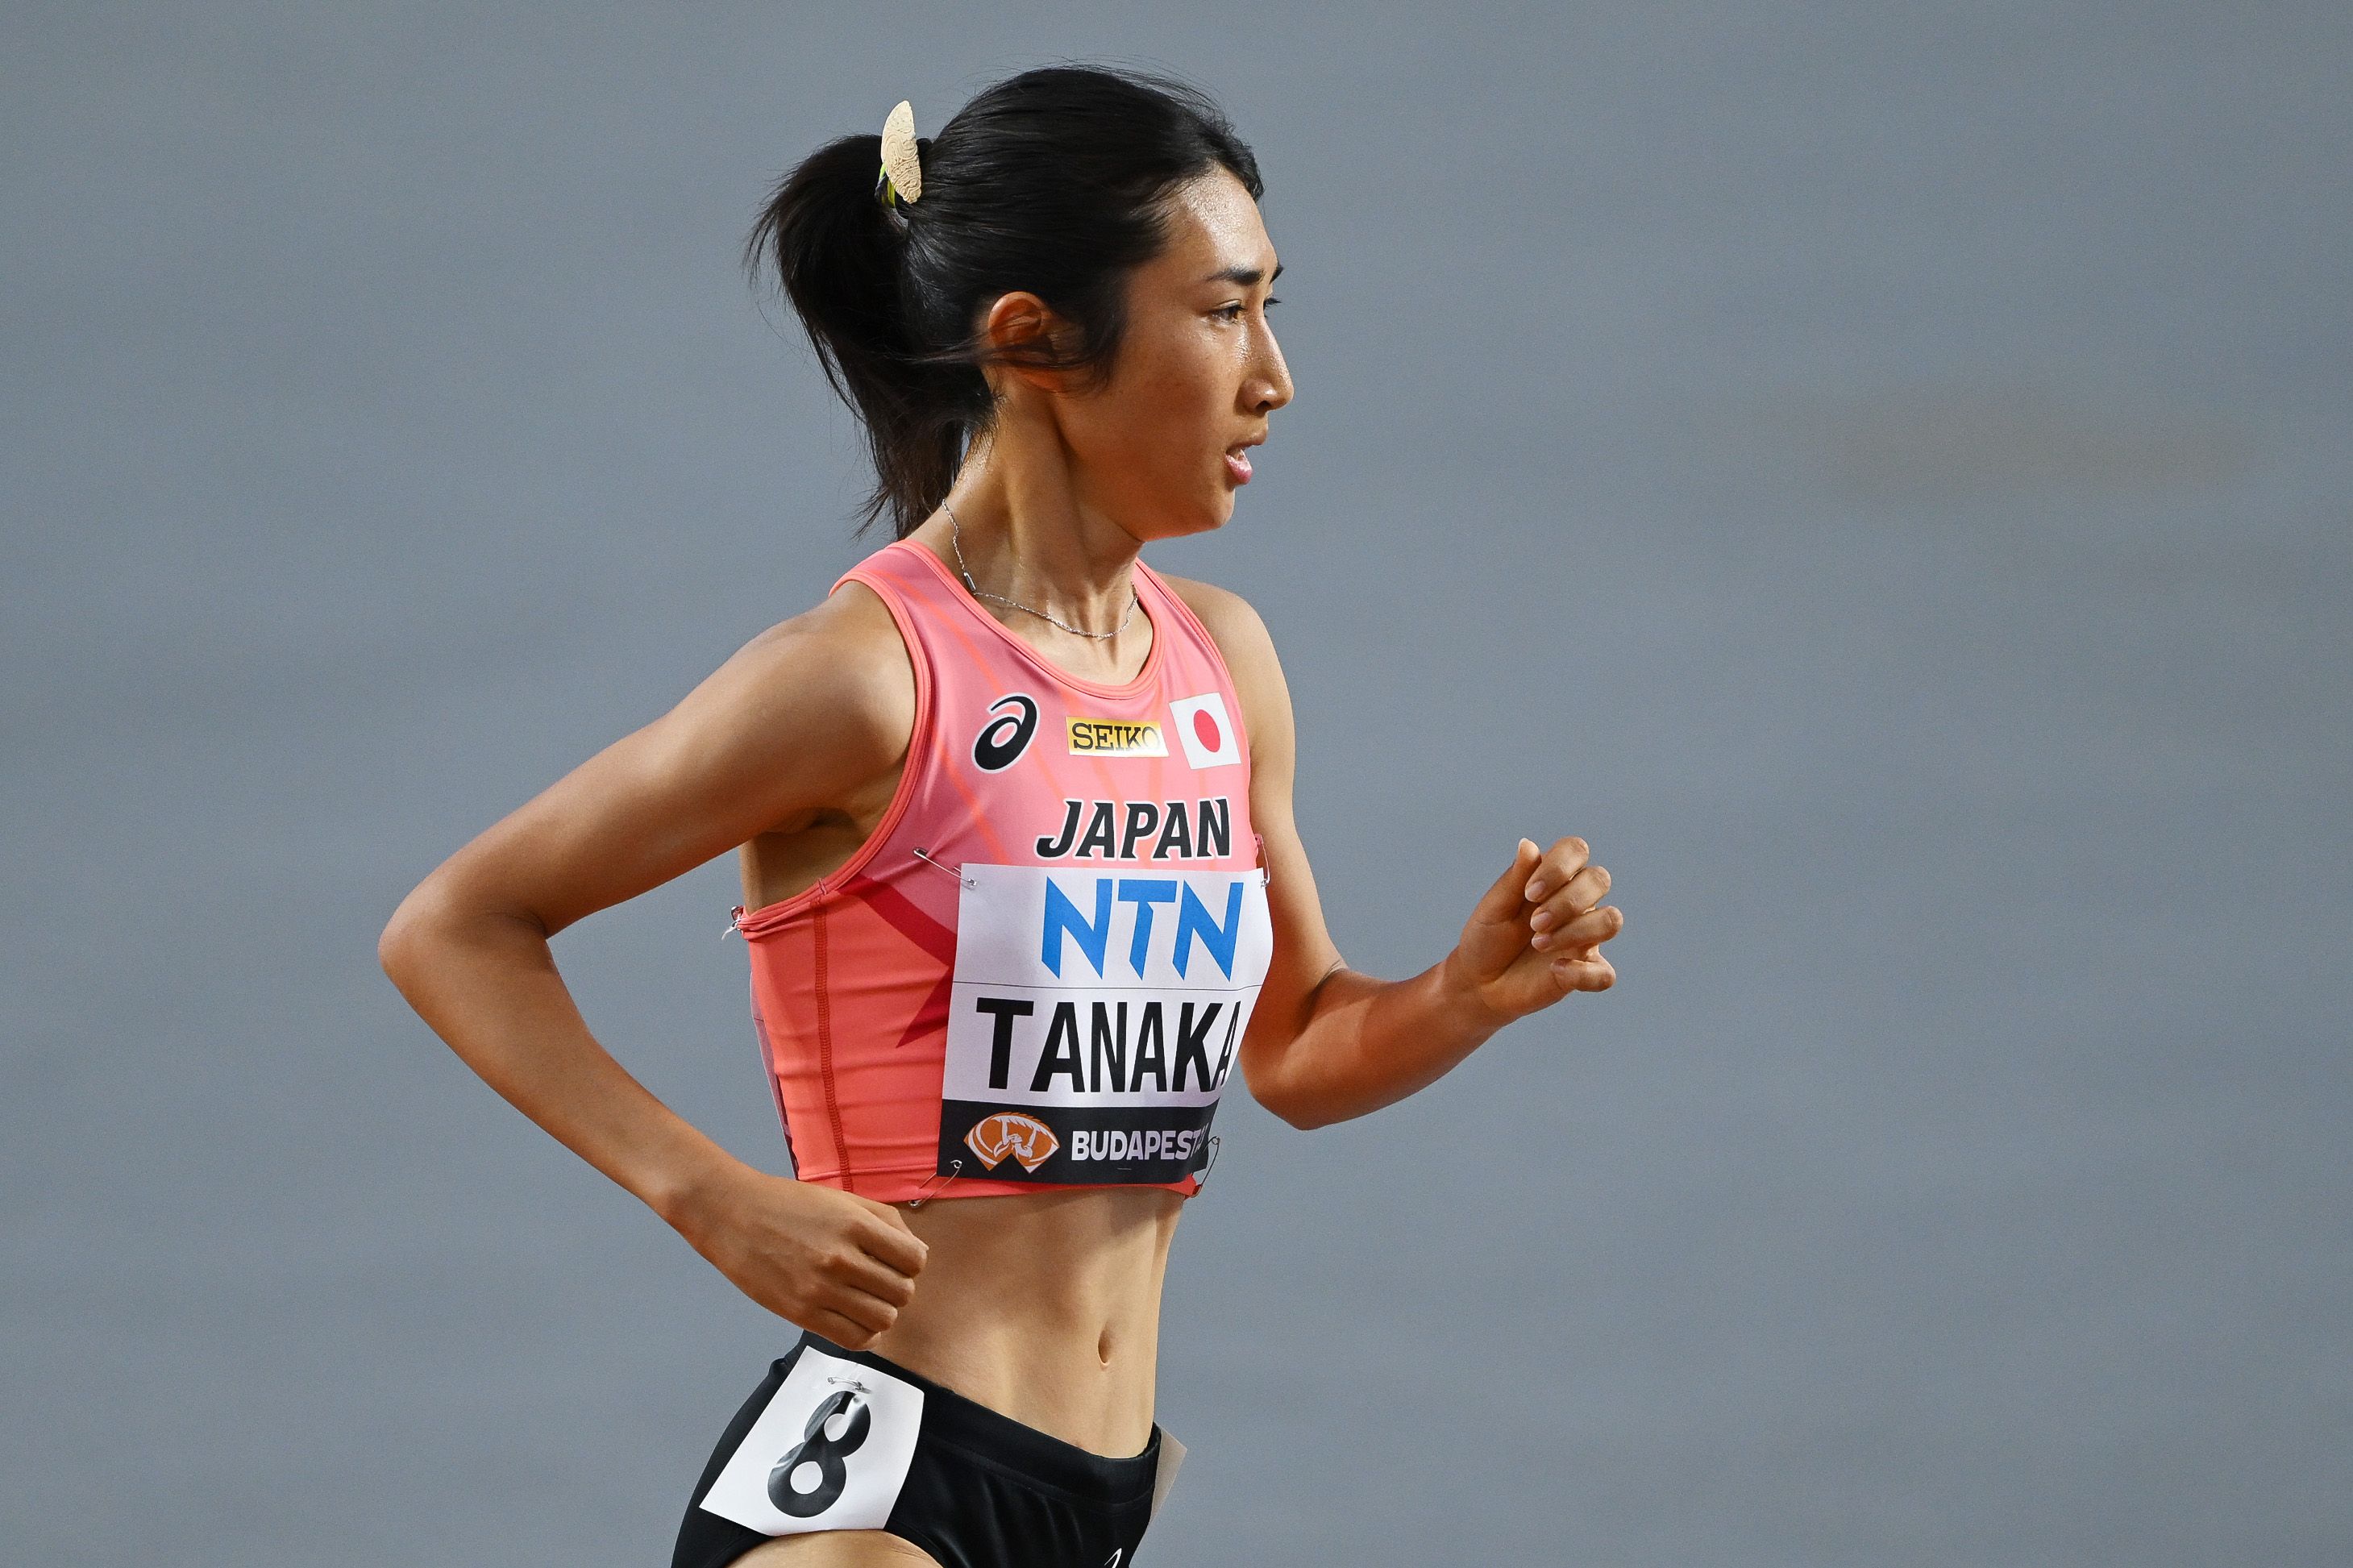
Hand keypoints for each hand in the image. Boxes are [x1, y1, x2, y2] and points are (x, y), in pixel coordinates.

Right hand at [671, 1165, 928, 1347]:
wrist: (733, 1215)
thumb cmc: (789, 1204)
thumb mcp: (843, 1199)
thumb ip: (886, 1222)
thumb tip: (919, 1254)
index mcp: (855, 1225)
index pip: (914, 1259)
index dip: (911, 1262)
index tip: (896, 1261)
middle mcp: (841, 1258)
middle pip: (902, 1292)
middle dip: (898, 1288)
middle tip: (880, 1281)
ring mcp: (820, 1289)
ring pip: (883, 1319)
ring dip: (883, 1312)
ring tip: (867, 1300)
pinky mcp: (801, 1313)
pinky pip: (854, 1339)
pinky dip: (866, 1334)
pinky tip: (857, 1319)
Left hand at [1444, 835, 1621, 1028]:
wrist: (1477, 983)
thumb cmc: (1486, 938)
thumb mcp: (1494, 907)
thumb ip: (1515, 878)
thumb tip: (1528, 844)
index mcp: (1554, 880)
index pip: (1576, 850)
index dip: (1559, 866)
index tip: (1530, 892)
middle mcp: (1575, 905)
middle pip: (1598, 880)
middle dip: (1566, 901)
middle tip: (1533, 923)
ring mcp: (1583, 939)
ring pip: (1611, 920)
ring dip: (1576, 931)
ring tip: (1539, 943)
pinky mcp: (1583, 973)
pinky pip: (1605, 974)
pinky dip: (1583, 973)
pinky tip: (1556, 970)